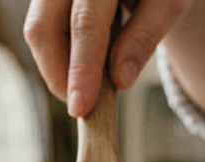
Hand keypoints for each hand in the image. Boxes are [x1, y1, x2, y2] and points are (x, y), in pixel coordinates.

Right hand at [24, 0, 197, 116]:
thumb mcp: (167, 5)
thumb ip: (144, 38)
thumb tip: (120, 81)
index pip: (85, 23)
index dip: (81, 68)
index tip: (81, 108)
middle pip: (43, 28)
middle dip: (59, 75)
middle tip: (82, 106)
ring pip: (37, 32)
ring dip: (58, 68)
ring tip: (89, 83)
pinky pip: (41, 30)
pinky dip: (59, 56)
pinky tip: (83, 64)